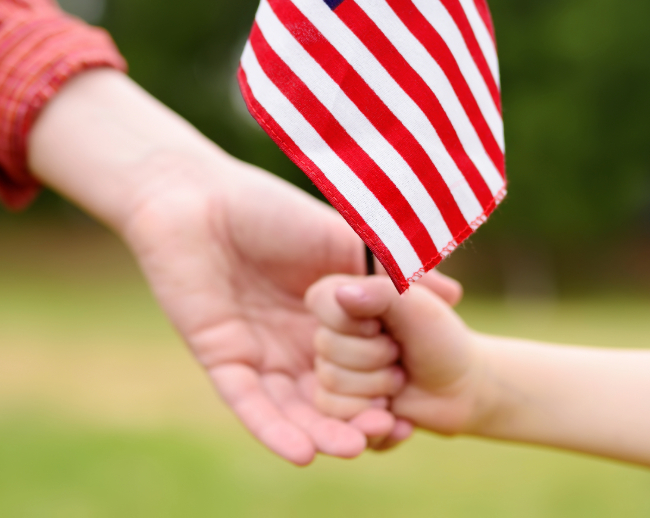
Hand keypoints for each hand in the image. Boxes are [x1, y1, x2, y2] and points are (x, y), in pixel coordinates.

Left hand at [30, 69, 412, 463]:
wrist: (195, 197)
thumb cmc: (268, 209)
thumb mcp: (341, 239)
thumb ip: (390, 270)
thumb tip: (454, 295)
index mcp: (325, 318)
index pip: (360, 368)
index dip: (386, 391)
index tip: (417, 411)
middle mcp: (294, 343)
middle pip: (330, 396)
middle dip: (357, 421)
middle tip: (390, 435)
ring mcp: (257, 354)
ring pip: (293, 409)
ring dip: (320, 434)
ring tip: (352, 450)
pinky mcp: (221, 358)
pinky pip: (249, 404)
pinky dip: (273, 430)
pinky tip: (302, 453)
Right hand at [306, 274, 491, 438]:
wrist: (460, 388)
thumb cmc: (440, 339)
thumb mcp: (418, 306)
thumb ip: (382, 291)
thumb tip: (342, 294)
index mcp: (344, 297)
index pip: (321, 300)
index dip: (356, 321)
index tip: (383, 325)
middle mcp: (330, 332)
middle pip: (326, 350)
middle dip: (375, 359)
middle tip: (399, 356)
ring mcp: (331, 370)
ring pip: (329, 388)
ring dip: (376, 390)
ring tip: (399, 382)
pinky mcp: (337, 405)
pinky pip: (334, 419)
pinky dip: (371, 422)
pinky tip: (396, 417)